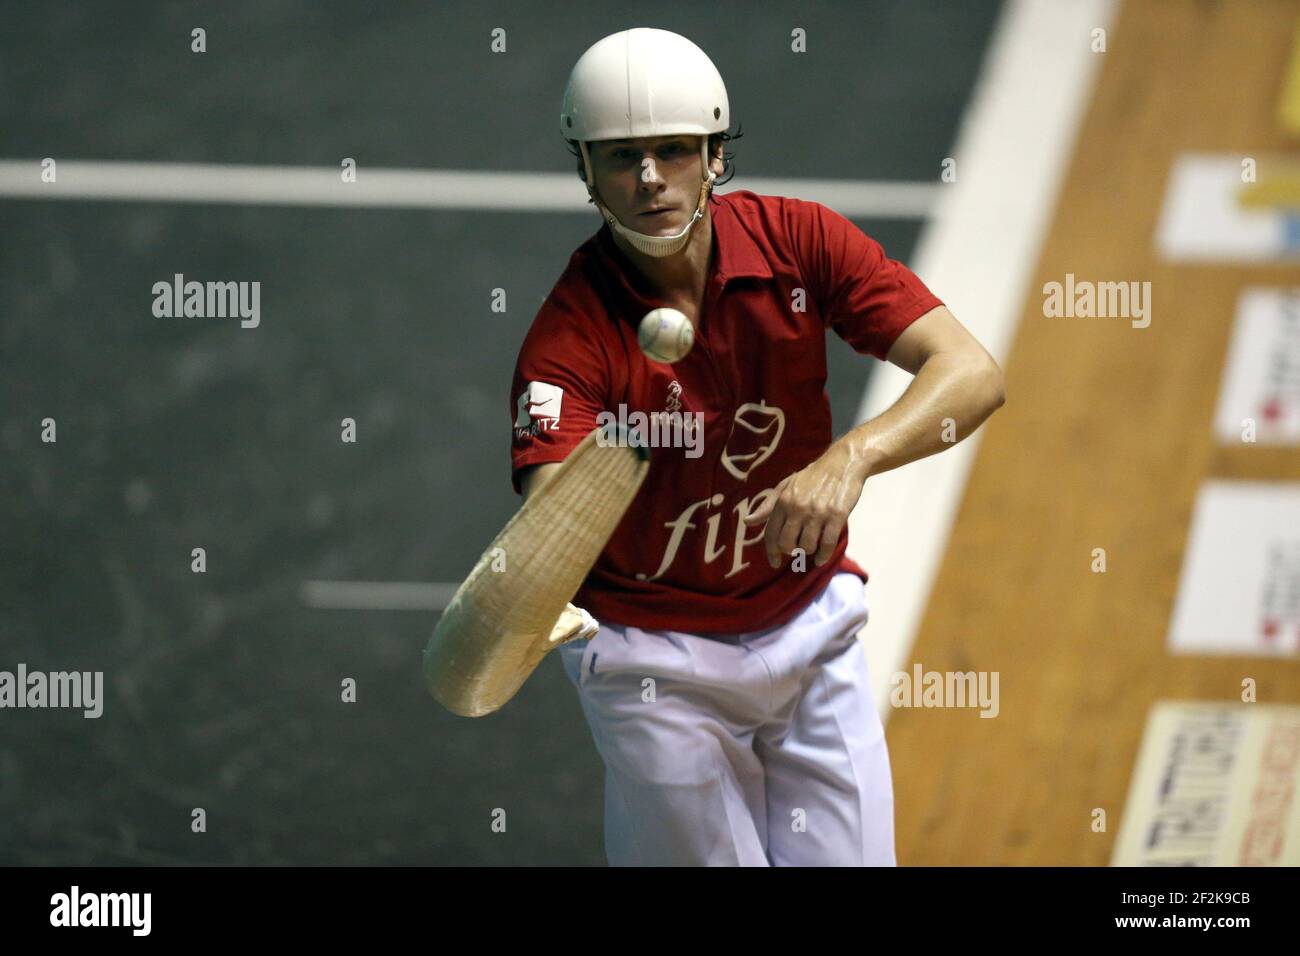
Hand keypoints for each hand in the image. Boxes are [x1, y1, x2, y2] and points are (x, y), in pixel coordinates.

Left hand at [743, 442, 870, 568]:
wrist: (842, 462)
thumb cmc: (812, 477)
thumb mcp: (786, 486)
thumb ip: (768, 506)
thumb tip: (747, 522)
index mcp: (784, 500)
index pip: (771, 534)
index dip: (771, 552)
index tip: (774, 562)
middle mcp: (798, 507)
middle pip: (787, 544)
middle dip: (791, 552)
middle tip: (797, 549)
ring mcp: (818, 512)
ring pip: (807, 546)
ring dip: (808, 551)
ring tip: (812, 545)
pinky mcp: (837, 515)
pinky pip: (827, 544)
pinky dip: (823, 556)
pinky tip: (821, 558)